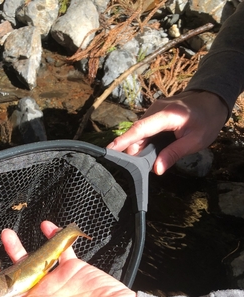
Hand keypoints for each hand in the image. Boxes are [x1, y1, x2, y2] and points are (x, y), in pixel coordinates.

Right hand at [108, 90, 228, 174]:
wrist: (213, 100)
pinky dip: (144, 142)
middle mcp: (156, 109)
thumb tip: (156, 169)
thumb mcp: (196, 141)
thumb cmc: (207, 120)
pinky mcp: (154, 113)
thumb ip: (174, 154)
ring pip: (139, 133)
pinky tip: (152, 151)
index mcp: (167, 115)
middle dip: (134, 151)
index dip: (124, 140)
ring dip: (140, 148)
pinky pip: (144, 130)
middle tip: (142, 168)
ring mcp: (154, 110)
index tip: (110, 149)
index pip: (141, 129)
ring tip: (150, 160)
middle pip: (137, 133)